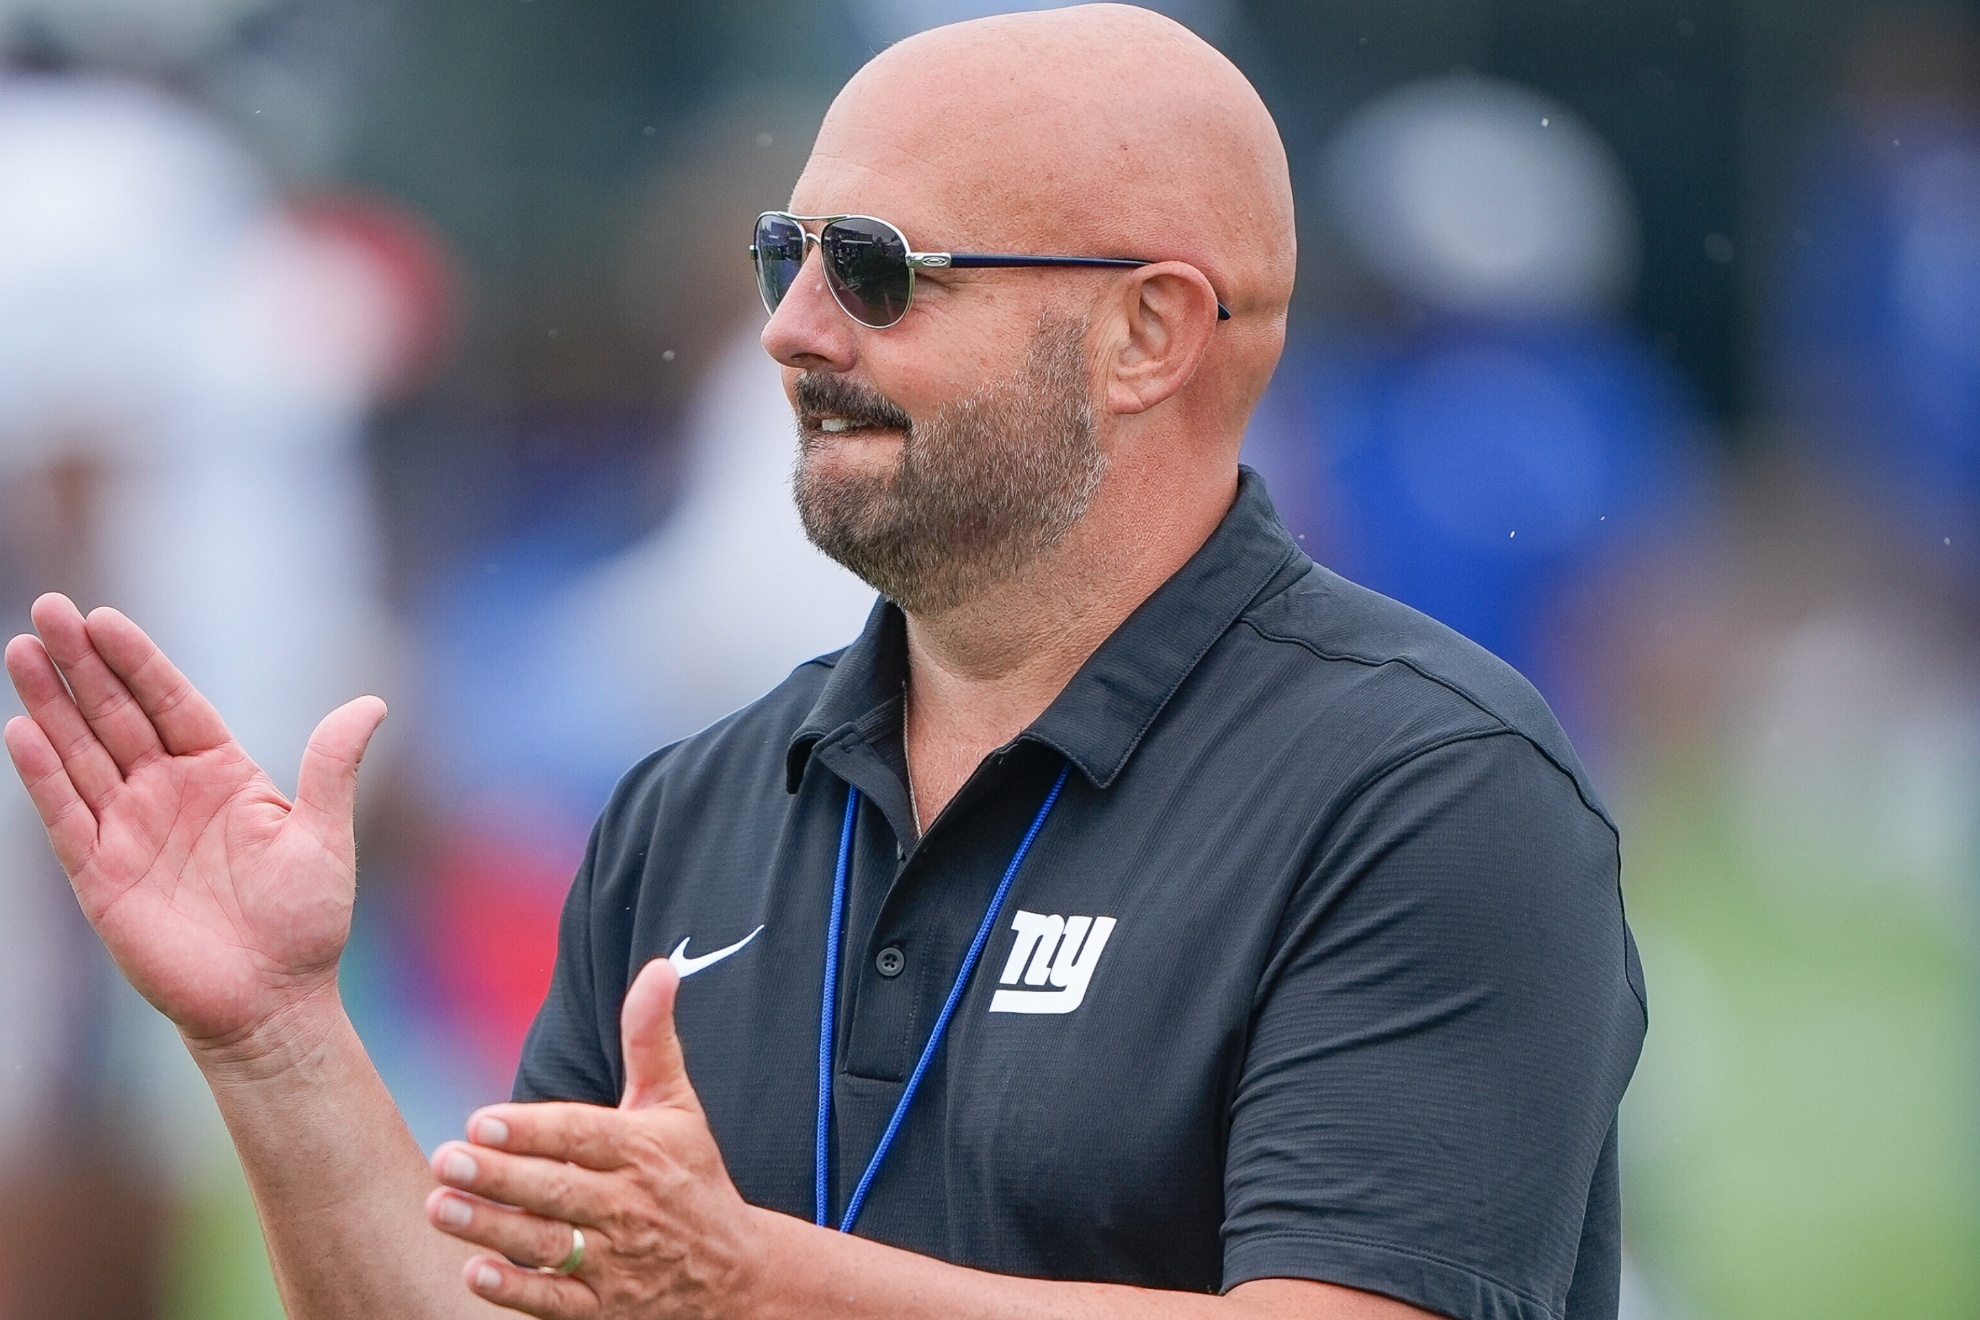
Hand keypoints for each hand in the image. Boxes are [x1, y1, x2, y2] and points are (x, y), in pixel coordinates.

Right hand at [2, 594, 385, 1047]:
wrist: (273, 1002)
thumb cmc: (305, 923)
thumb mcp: (324, 836)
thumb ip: (332, 767)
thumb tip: (372, 703)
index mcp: (224, 774)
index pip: (172, 702)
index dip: (138, 661)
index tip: (104, 617)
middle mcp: (170, 793)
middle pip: (117, 715)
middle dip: (82, 664)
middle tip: (48, 609)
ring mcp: (131, 830)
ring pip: (82, 754)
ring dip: (51, 704)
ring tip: (20, 650)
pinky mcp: (101, 874)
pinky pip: (66, 815)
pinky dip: (44, 774)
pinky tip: (21, 730)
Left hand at [425, 958, 762, 1318]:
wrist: (737, 1273)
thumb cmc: (693, 1177)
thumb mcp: (678, 1105)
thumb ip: (653, 1038)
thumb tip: (658, 967)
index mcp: (643, 1150)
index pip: (582, 1136)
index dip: (533, 1129)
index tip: (483, 1119)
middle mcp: (629, 1204)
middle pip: (558, 1189)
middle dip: (499, 1175)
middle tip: (445, 1159)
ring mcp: (617, 1260)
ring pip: (548, 1244)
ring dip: (492, 1229)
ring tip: (440, 1208)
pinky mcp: (605, 1306)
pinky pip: (557, 1302)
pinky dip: (518, 1289)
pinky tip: (475, 1271)